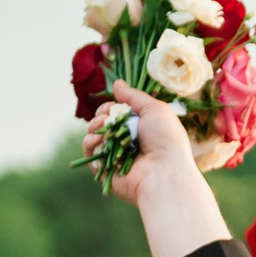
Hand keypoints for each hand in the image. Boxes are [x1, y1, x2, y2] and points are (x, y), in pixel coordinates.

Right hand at [83, 82, 191, 205]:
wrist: (164, 172)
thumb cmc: (166, 139)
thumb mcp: (154, 109)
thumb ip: (134, 96)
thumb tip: (117, 84)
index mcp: (140, 130)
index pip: (117, 115)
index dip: (110, 108)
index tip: (112, 107)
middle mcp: (128, 143)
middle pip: (103, 123)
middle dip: (101, 115)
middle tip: (107, 117)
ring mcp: (116, 157)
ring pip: (94, 136)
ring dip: (94, 126)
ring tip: (102, 126)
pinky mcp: (105, 170)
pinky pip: (90, 153)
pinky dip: (89, 142)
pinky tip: (97, 138)